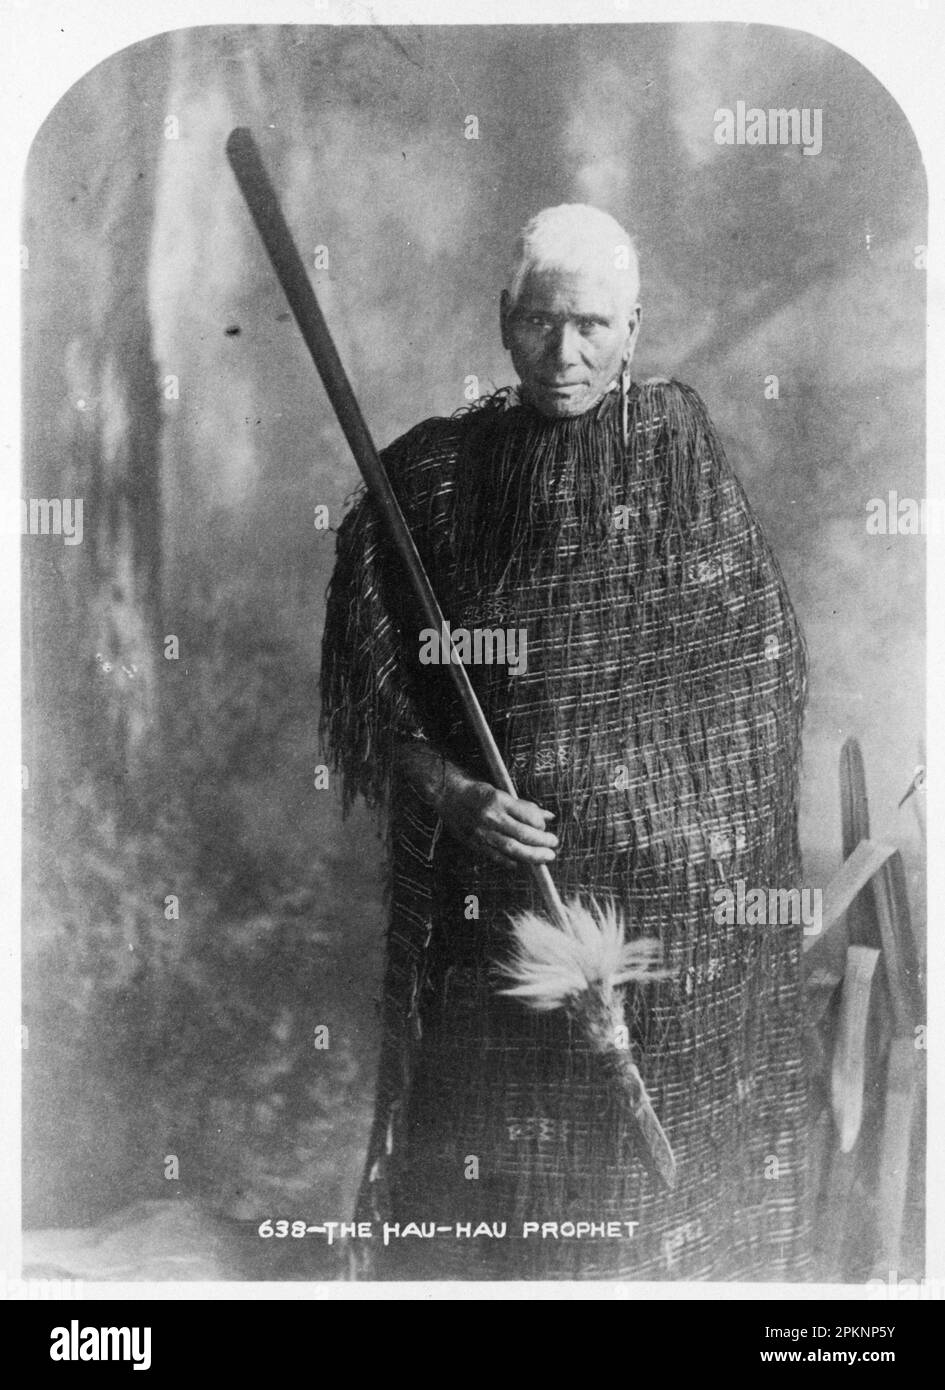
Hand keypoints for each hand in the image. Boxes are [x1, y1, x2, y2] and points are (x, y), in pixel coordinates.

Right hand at [438, 779, 557, 866]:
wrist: (448, 795)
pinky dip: (510, 861)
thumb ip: (524, 806)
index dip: (540, 824)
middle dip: (542, 842)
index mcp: (498, 800)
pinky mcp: (474, 842)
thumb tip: (548, 817)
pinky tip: (521, 864)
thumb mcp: (501, 792)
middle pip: (522, 834)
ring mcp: (481, 831)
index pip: (527, 815)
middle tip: (554, 844)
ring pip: (511, 848)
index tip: (545, 827)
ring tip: (546, 857)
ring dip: (532, 855)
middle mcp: (491, 816)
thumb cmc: (477, 791)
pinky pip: (495, 856)